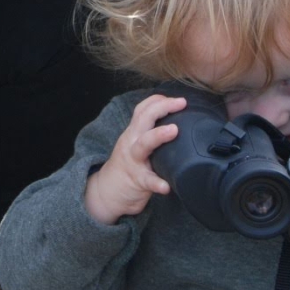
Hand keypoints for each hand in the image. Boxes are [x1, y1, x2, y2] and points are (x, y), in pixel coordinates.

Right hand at [84, 94, 184, 225]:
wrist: (108, 191)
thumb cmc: (130, 164)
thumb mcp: (136, 143)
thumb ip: (151, 132)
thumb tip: (180, 121)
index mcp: (134, 132)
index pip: (143, 108)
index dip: (160, 100)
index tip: (179, 99)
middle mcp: (132, 142)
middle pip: (143, 119)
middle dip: (162, 107)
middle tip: (181, 103)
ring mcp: (134, 161)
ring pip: (143, 145)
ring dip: (158, 135)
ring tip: (174, 131)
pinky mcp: (137, 181)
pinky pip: (147, 181)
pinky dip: (157, 183)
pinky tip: (166, 186)